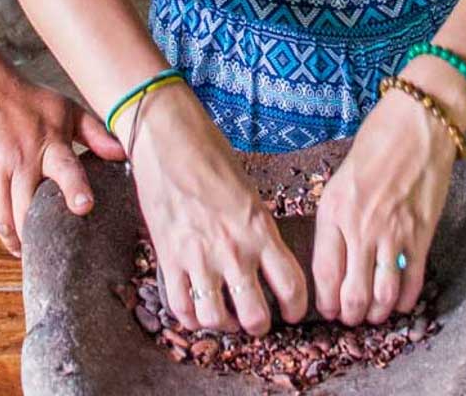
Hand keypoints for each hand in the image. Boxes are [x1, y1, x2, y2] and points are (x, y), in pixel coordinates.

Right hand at [0, 71, 124, 256]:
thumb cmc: (26, 97)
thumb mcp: (65, 109)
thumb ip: (95, 133)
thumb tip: (123, 154)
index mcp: (50, 142)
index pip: (66, 169)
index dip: (75, 189)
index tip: (83, 208)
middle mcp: (21, 156)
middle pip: (27, 210)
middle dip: (34, 238)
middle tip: (41, 252)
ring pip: (2, 216)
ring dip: (12, 238)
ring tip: (20, 247)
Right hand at [127, 84, 306, 336]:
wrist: (169, 139)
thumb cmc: (212, 155)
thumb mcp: (249, 191)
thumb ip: (258, 230)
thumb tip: (264, 260)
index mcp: (260, 229)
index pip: (291, 287)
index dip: (296, 309)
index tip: (293, 313)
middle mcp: (233, 251)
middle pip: (256, 317)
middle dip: (260, 325)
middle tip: (258, 319)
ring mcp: (199, 258)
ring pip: (217, 320)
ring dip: (225, 324)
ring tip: (227, 315)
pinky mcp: (168, 260)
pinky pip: (182, 308)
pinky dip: (191, 316)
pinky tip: (197, 308)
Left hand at [312, 89, 455, 326]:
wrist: (418, 123)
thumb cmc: (377, 143)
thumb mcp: (342, 178)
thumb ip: (337, 218)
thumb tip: (337, 256)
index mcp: (334, 211)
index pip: (324, 273)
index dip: (326, 301)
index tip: (328, 309)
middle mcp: (360, 227)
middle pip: (351, 294)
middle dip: (350, 314)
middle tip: (352, 315)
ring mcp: (392, 233)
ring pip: (381, 296)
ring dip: (377, 312)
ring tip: (375, 312)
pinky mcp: (422, 234)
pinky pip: (411, 282)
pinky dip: (404, 300)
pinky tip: (399, 301)